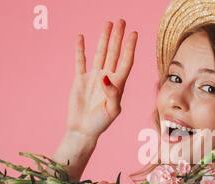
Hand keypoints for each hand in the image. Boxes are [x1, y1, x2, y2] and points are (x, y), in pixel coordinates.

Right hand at [66, 19, 137, 139]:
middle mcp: (107, 78)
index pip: (126, 61)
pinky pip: (80, 61)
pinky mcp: (80, 80)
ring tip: (107, 24)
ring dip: (104, 39)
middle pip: (115, 53)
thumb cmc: (101, 124)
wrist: (83, 130)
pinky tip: (81, 37)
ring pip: (100, 53)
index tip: (134, 33)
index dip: (130, 47)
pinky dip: (80, 49)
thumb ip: (113, 94)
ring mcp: (94, 77)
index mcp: (118, 85)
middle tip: (121, 21)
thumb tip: (106, 76)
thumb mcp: (112, 111)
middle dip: (118, 37)